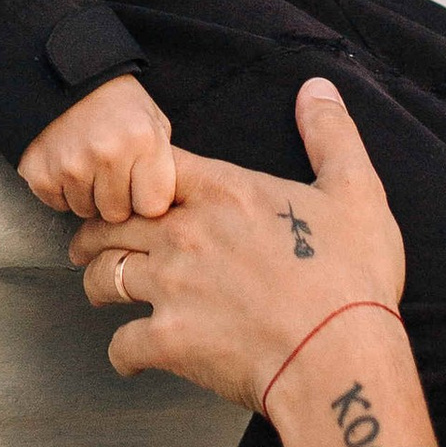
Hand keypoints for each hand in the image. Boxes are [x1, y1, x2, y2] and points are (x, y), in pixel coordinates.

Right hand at [18, 73, 176, 221]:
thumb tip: (159, 206)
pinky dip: (61, 190)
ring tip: (86, 163)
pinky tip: (65, 163)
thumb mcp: (153, 121)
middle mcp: (108, 155)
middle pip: (116, 214)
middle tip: (109, 171)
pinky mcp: (40, 173)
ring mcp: (71, 165)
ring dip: (86, 195)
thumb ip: (161, 163)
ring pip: (85, 211)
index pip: (152, 208)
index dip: (145, 199)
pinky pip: (57, 204)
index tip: (139, 185)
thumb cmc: (115, 103)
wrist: (62, 77)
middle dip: (114, 199)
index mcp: (143, 141)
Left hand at [68, 78, 409, 417]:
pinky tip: (131, 357)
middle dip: (95, 231)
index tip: (128, 188)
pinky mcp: (167, 341)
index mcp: (224, 192)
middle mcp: (185, 234)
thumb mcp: (356, 192)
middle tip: (89, 241)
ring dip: (98, 283)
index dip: (134, 173)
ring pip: (104, 277)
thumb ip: (331, 134)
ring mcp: (171, 288)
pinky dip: (123, 354)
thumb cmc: (351, 278)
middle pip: (112, 220)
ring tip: (100, 288)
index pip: (153, 166)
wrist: (340, 358)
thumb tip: (318, 88)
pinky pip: (121, 345)